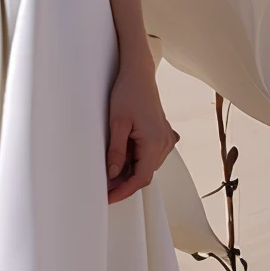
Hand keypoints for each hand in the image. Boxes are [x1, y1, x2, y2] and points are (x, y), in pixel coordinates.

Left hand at [105, 62, 178, 203]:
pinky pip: (150, 154)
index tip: (109, 198)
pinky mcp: (162, 134)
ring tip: (109, 169)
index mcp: (155, 143)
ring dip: (130, 170)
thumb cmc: (128, 92)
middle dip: (124, 182)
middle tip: (104, 186)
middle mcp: (165, 144)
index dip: (123, 191)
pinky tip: (123, 156)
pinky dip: (136, 159)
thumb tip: (113, 175)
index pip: (140, 178)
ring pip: (147, 165)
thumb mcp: (117, 122)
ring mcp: (165, 139)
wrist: (138, 72)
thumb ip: (116, 151)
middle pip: (144, 173)